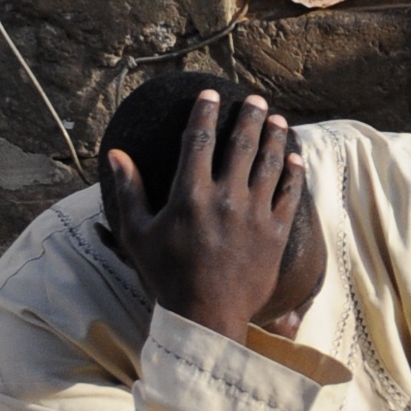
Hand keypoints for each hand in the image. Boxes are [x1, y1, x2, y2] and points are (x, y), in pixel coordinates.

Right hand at [105, 90, 304, 340]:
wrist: (206, 317)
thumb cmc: (167, 276)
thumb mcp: (139, 234)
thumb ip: (129, 190)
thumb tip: (115, 153)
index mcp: (190, 194)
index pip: (199, 138)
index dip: (205, 111)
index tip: (211, 93)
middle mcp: (226, 197)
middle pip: (241, 144)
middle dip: (249, 116)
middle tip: (255, 100)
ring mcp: (255, 214)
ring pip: (270, 164)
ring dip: (275, 137)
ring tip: (278, 119)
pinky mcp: (275, 233)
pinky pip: (289, 194)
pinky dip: (293, 172)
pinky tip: (295, 157)